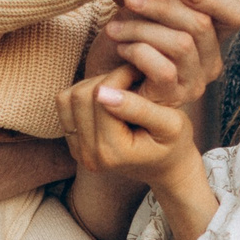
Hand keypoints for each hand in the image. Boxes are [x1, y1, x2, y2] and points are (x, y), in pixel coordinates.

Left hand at [57, 66, 197, 186]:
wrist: (166, 166)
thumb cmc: (175, 143)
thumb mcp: (171, 124)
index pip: (100, 95)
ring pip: (68, 98)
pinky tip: (108, 99)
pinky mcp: (73, 144)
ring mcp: (77, 152)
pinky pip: (65, 107)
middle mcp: (88, 155)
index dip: (120, 76)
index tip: (140, 73)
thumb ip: (140, 108)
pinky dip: (84, 95)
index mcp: (111, 152)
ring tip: (120, 90)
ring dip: (93, 85)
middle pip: (80, 96)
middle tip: (131, 79)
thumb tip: (102, 92)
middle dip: (106, 79)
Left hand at [101, 0, 239, 106]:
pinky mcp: (174, 98)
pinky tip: (121, 48)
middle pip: (201, 23)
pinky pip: (164, 69)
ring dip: (142, 29)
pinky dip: (138, 52)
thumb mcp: (147, 13)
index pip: (236, 13)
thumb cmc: (126, 42)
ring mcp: (195, 83)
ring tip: (115, 27)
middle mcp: (211, 62)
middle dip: (162, 5)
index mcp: (214, 38)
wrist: (102, 82)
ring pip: (182, 44)